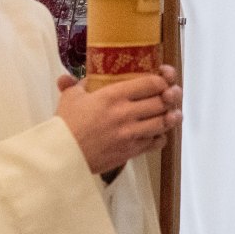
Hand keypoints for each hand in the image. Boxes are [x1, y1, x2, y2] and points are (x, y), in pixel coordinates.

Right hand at [56, 65, 182, 175]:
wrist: (61, 156)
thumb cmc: (65, 125)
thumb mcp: (70, 98)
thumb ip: (74, 84)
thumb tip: (66, 77)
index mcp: (113, 95)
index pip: (151, 84)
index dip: (162, 80)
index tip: (163, 79)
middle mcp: (126, 113)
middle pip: (162, 102)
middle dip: (171, 96)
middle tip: (172, 94)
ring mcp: (130, 134)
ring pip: (163, 122)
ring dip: (171, 116)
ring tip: (173, 113)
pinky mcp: (130, 151)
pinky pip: (156, 143)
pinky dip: (161, 137)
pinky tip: (158, 133)